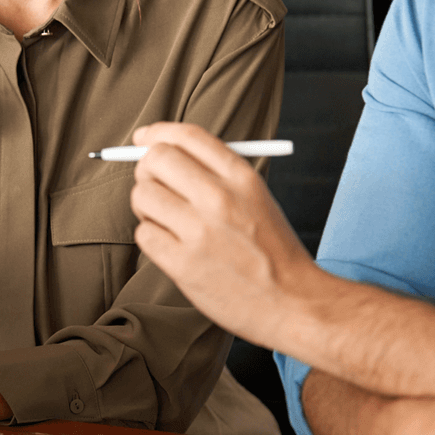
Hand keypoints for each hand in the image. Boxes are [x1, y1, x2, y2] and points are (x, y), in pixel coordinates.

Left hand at [128, 121, 315, 348]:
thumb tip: (162, 151)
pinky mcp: (183, 265)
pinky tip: (172, 244)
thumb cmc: (272, 249)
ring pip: (142, 196)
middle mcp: (219, 198)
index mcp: (241, 177)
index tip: (144, 139)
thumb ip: (215, 173)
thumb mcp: (257, 197)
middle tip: (154, 183)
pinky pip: (144, 234)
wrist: (293, 302)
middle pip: (157, 159)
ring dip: (147, 205)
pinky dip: (152, 236)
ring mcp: (199, 232)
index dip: (158, 132)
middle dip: (147, 168)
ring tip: (167, 219)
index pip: (186, 136)